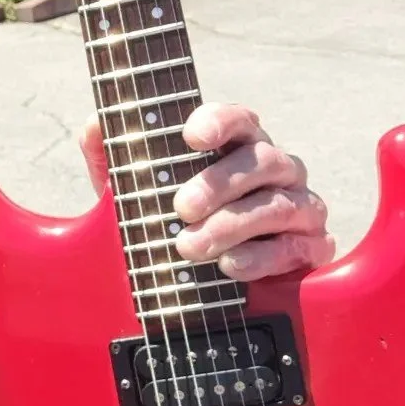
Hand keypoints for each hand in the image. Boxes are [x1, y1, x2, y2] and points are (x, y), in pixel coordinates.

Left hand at [78, 102, 334, 280]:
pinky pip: (297, 247)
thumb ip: (111, 157)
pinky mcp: (310, 248)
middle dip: (219, 183)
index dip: (219, 120)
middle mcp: (274, 170)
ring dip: (231, 225)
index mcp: (235, 146)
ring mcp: (298, 206)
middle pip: (262, 161)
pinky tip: (229, 265)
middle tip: (180, 208)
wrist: (202, 286)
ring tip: (189, 246)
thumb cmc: (169, 223)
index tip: (191, 135)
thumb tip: (94, 124)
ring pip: (278, 205)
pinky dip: (262, 257)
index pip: (238, 119)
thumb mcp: (129, 192)